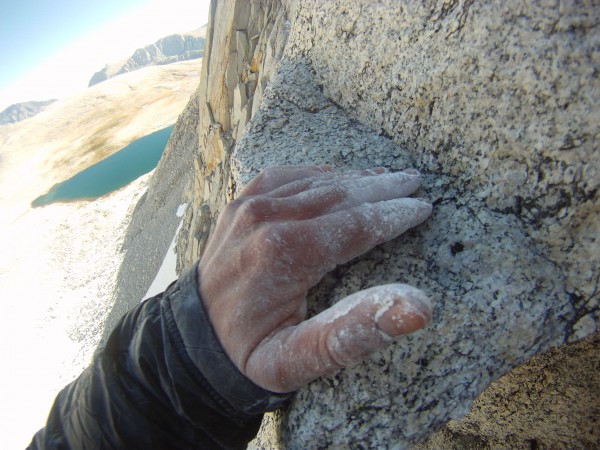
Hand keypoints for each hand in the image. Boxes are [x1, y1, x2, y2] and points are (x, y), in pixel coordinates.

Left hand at [198, 165, 432, 392]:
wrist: (194, 339)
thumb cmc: (248, 352)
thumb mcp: (297, 361)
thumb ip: (353, 334)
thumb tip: (418, 308)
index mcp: (284, 253)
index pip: (356, 224)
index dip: (394, 215)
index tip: (423, 208)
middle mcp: (265, 218)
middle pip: (339, 194)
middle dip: (382, 189)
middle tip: (416, 181)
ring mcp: (249, 206)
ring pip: (316, 182)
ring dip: (356, 179)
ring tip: (388, 176)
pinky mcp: (241, 204)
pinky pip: (286, 177)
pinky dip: (318, 175)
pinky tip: (338, 175)